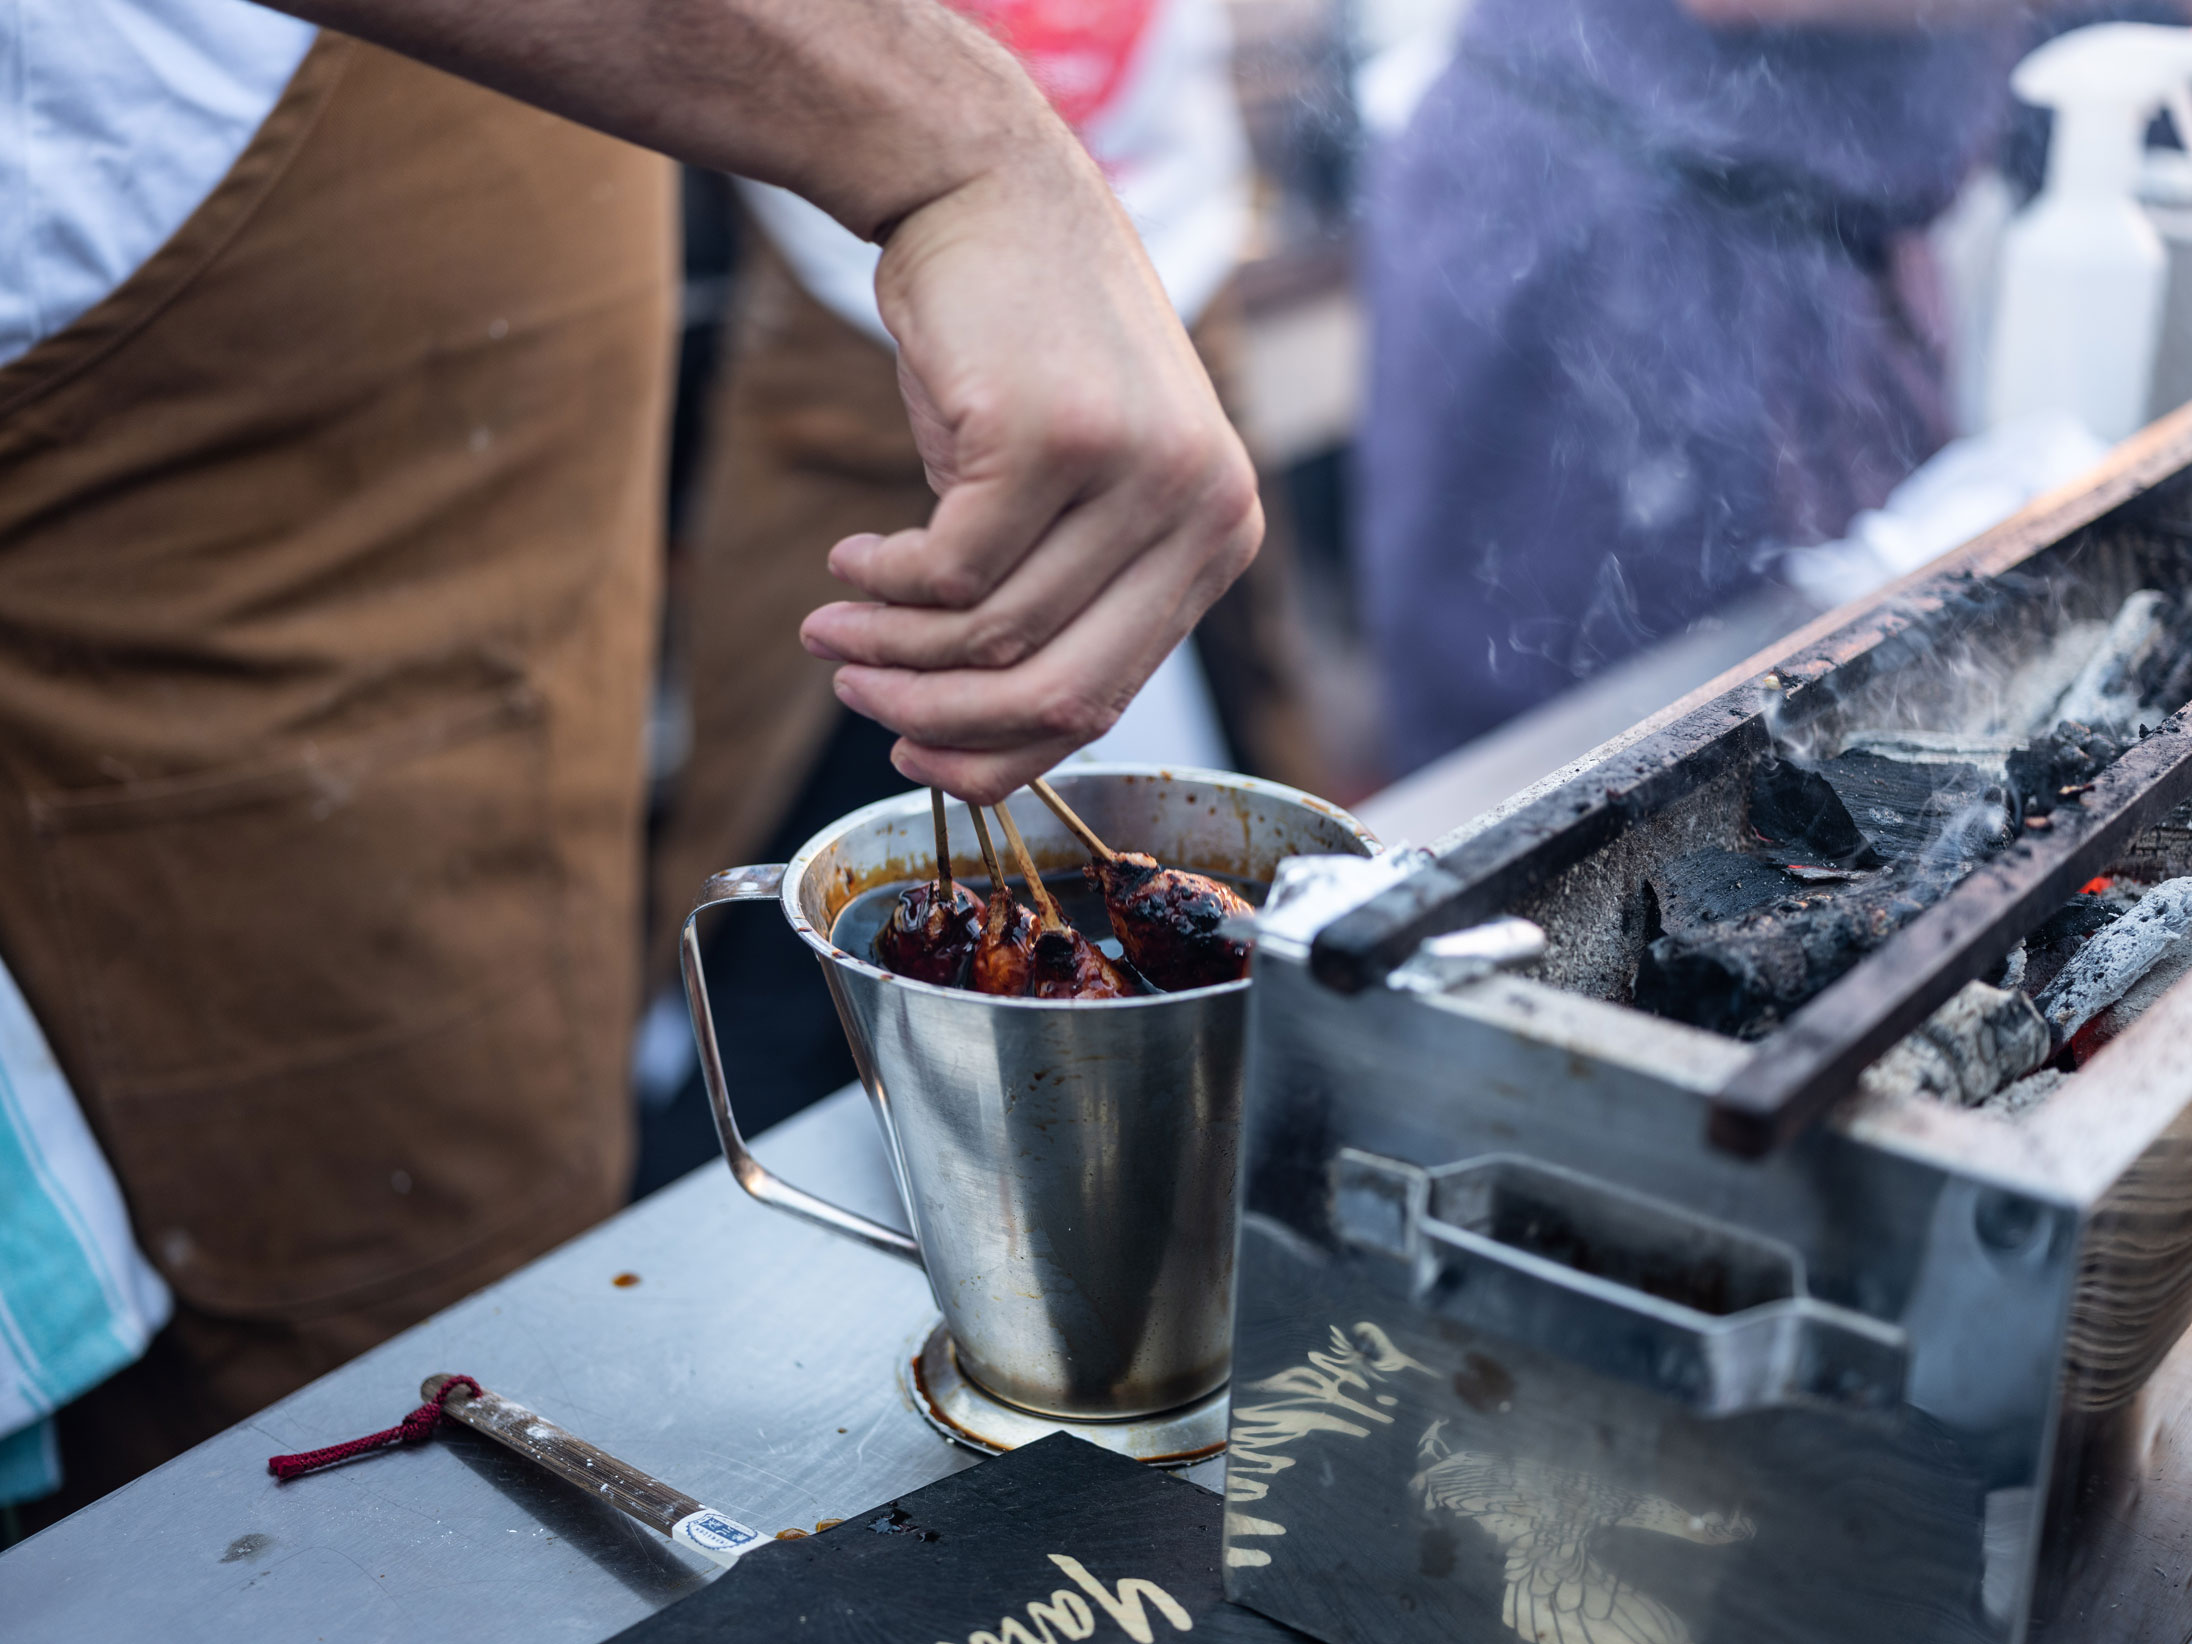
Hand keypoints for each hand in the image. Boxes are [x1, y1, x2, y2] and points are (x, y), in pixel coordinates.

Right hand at [798, 145, 1262, 802]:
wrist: (991, 195)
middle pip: (1057, 690)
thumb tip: (980, 737)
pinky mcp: (1053, 435)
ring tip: (830, 626)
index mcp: (1222, 536)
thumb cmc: (1023, 356)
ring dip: (888, 647)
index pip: (1106, 700)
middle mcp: (1203, 508)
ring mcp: (1138, 470)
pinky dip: (882, 581)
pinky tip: (850, 559)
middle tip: (858, 699)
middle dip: (938, 718)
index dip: (1001, 752)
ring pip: (990, 635)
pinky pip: (946, 571)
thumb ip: (1064, 600)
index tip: (923, 756)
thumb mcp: (1076, 493)